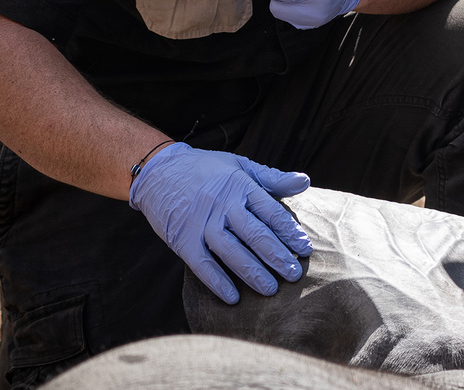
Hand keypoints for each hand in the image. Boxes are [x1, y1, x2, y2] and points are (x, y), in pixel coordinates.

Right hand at [128, 141, 313, 303]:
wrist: (158, 171)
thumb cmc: (206, 169)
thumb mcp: (240, 166)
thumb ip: (272, 178)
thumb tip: (305, 182)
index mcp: (240, 186)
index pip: (271, 212)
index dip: (289, 232)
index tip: (305, 248)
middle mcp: (222, 205)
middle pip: (254, 234)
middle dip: (277, 256)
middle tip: (295, 274)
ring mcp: (201, 223)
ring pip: (231, 252)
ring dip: (252, 272)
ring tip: (270, 289)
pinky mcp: (182, 240)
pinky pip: (202, 264)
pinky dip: (217, 282)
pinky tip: (233, 297)